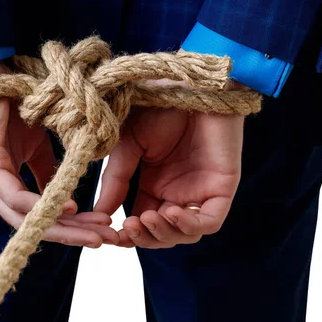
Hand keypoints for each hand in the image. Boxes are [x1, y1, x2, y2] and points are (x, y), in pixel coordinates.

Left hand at [0, 62, 118, 247]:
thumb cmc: (6, 108)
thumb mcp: (35, 146)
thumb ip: (46, 172)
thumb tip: (65, 194)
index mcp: (1, 187)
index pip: (36, 218)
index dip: (69, 228)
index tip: (99, 229)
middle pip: (33, 225)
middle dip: (72, 235)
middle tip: (105, 239)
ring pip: (26, 218)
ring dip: (63, 228)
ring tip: (94, 232)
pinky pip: (16, 196)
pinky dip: (43, 205)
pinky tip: (71, 208)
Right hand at [94, 79, 244, 248]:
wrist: (188, 83)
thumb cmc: (157, 106)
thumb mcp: (127, 146)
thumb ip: (116, 181)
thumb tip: (99, 213)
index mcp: (153, 185)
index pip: (140, 223)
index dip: (126, 234)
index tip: (108, 235)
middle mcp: (176, 192)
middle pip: (161, 234)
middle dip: (144, 238)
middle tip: (128, 229)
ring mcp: (199, 192)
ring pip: (184, 234)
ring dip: (163, 234)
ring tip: (147, 218)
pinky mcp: (221, 187)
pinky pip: (209, 221)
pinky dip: (189, 225)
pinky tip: (169, 212)